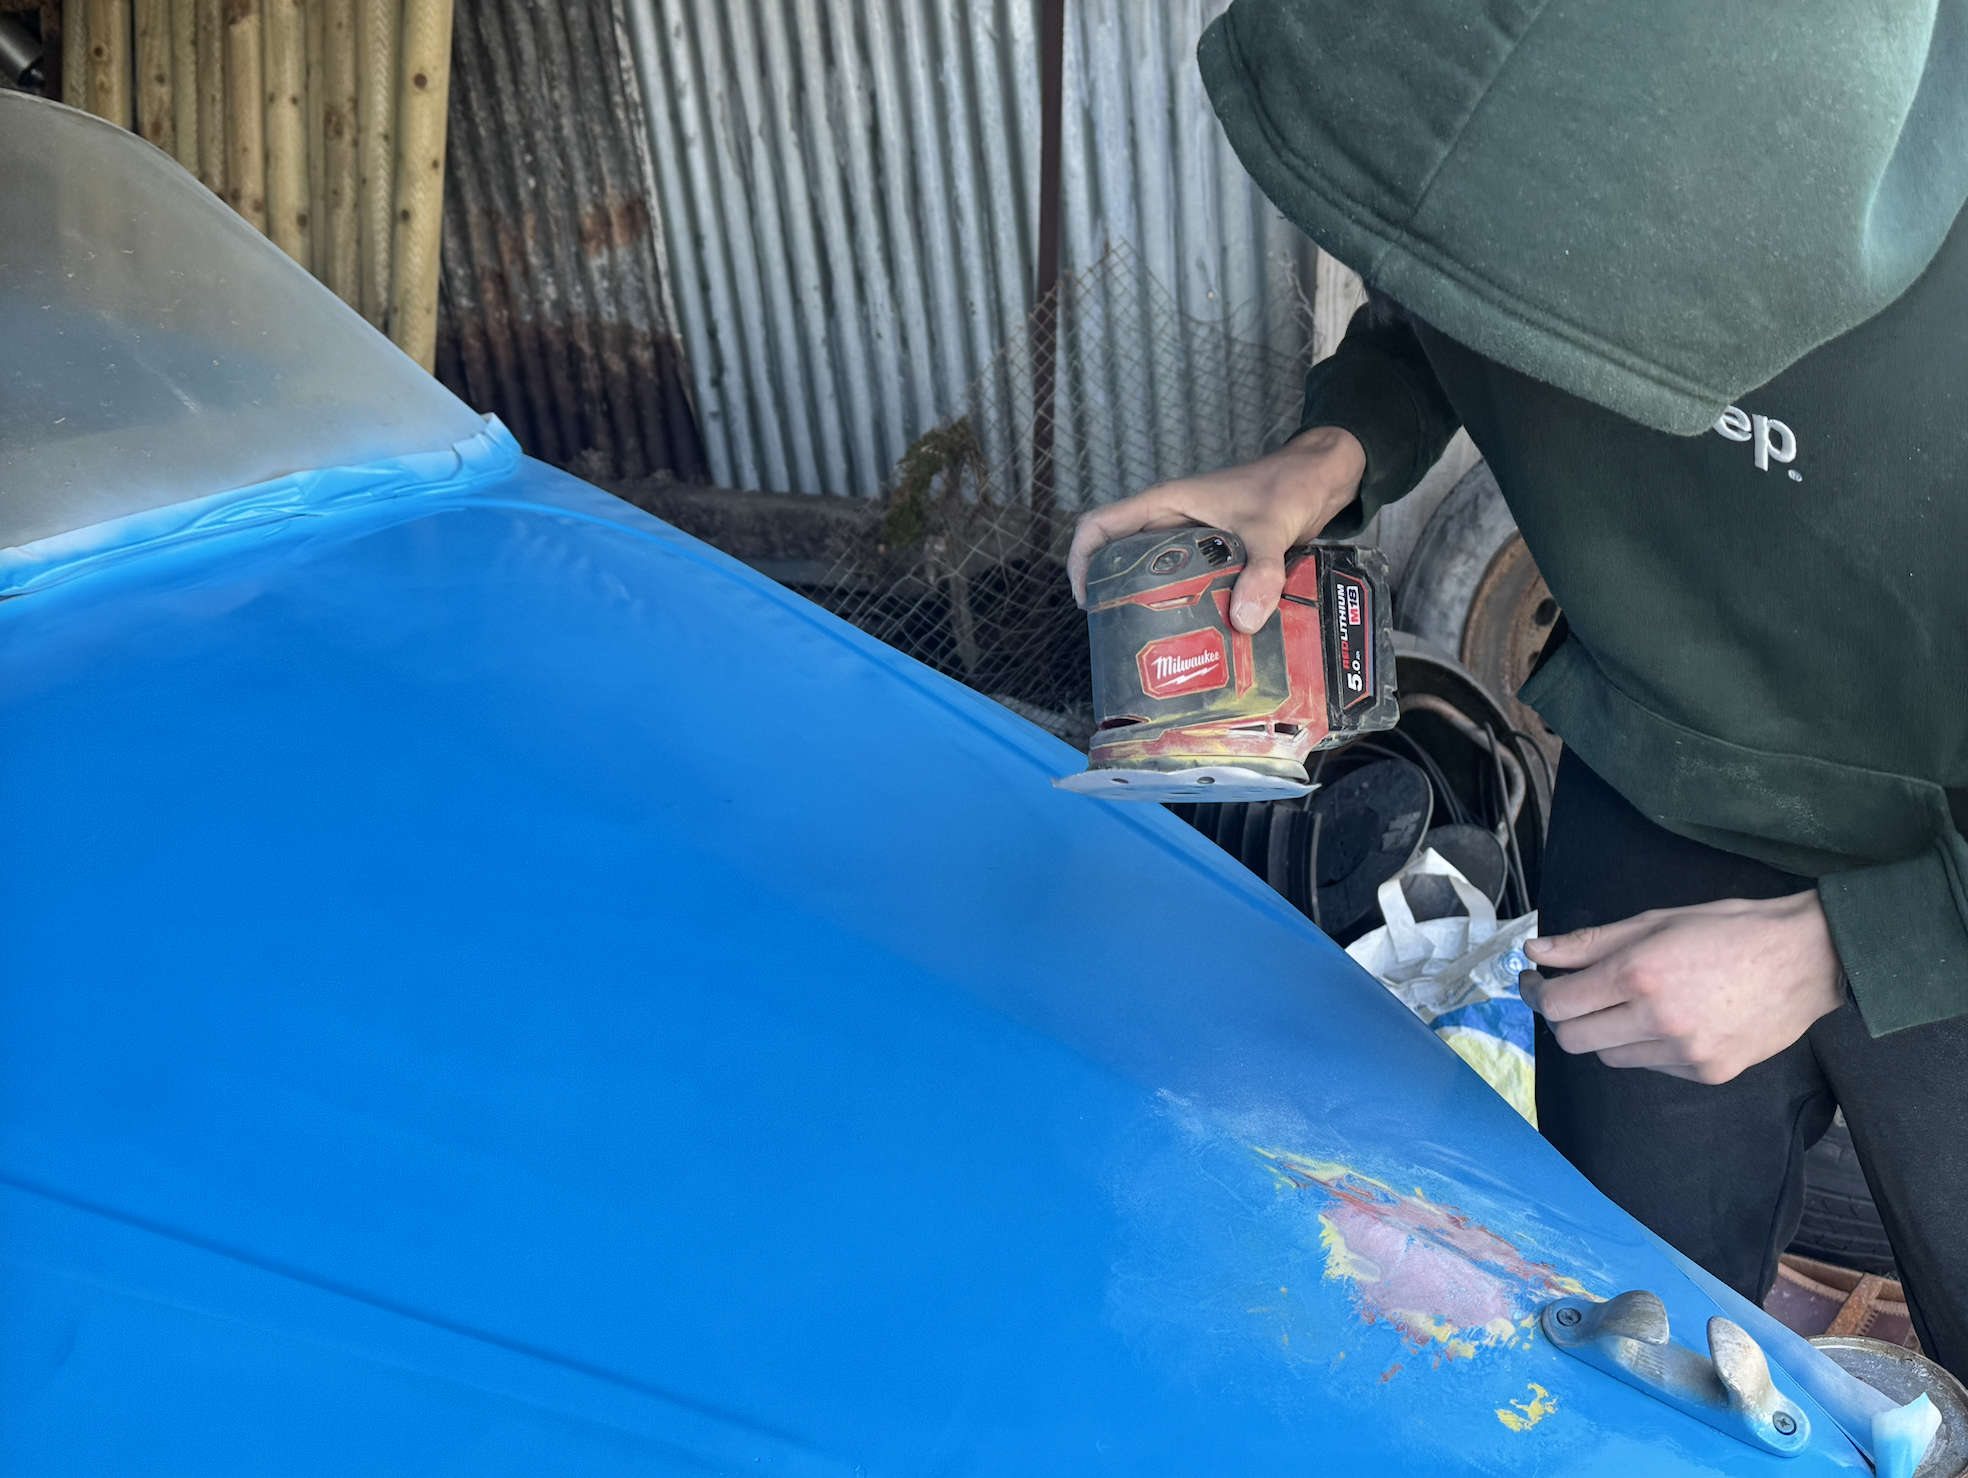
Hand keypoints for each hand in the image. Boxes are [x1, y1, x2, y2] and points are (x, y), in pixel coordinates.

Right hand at [1066, 426, 1366, 632]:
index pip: (1100, 526)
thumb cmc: (1288, 483)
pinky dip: (1189, 610)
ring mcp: (1192, 544)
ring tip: (1158, 647)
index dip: (1081, 561)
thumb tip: (1245, 621)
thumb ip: (1260, 570)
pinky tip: (1200, 638)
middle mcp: (1171, 525)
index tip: (1086, 600)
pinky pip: (1189, 587)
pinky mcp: (1216, 560)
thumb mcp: (1270, 526)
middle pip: (1121, 560)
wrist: (1322, 479)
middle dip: (1115, 597)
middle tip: (1123, 638)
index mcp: (1166, 506)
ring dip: (1153, 608)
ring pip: (1155, 577)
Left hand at [1520, 893, 1844, 1083]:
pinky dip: (1645, 1047)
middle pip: (1573, 1040)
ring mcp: (1684, 1052)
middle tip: (1570, 994)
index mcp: (1638, 974)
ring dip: (1604, 1033)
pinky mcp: (1707, 1073)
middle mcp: (1657, 1019)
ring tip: (1627, 1003)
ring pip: (1610, 1056)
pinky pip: (1651, 1066)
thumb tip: (1537, 952)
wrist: (1806, 958)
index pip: (1557, 1003)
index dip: (1535, 992)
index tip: (1535, 980)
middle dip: (1562, 1018)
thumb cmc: (1728, 929)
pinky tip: (1667, 1019)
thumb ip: (1588, 942)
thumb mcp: (1653, 922)